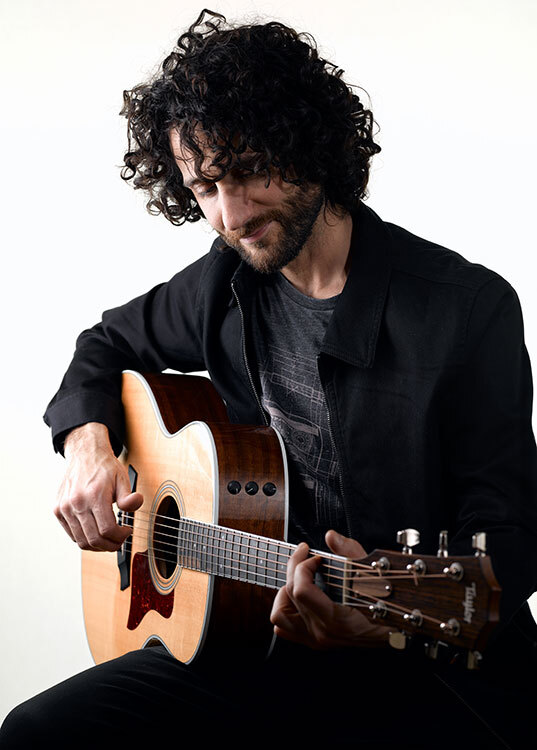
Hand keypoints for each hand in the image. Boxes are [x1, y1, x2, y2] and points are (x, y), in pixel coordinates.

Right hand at [54, 423, 142, 550]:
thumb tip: (135, 505)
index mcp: (94, 495)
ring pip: (82, 541)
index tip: (127, 532)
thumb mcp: (122, 478)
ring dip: (98, 545)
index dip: (120, 537)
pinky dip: (85, 539)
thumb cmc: (104, 467)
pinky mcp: (58, 510)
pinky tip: (95, 532)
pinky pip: (72, 534)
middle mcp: (76, 503)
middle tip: (119, 541)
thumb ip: (128, 496)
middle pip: (94, 539)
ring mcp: (65, 508)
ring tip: (108, 539)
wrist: (84, 454)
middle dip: (111, 545)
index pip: (107, 530)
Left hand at [270, 530, 390, 648]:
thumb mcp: (372, 574)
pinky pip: (284, 628)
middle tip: (307, 556)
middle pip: (289, 594)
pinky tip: (299, 596)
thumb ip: (350, 553)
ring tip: (300, 578)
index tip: (315, 556)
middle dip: (295, 568)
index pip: (300, 590)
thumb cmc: (389, 604)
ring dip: (285, 592)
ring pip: (279, 616)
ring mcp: (316, 639)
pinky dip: (286, 609)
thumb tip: (331, 537)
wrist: (398, 630)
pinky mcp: (314, 641)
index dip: (303, 565)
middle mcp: (322, 632)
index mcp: (335, 619)